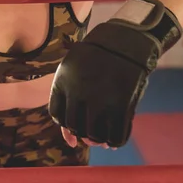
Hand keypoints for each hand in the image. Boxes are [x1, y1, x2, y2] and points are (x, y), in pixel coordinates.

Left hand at [49, 0, 181, 147]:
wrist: (124, 41)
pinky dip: (115, 142)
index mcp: (62, 82)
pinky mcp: (121, 106)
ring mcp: (99, 102)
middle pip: (75, 127)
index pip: (57, 115)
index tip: (76, 122)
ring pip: (93, 135)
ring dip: (99, 138)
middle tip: (93, 130)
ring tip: (104, 134)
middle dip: (83, 132)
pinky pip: (116, 136)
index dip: (65, 123)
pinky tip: (116, 138)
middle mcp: (77, 94)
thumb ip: (68, 101)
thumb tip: (69, 141)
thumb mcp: (72, 70)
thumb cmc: (96, 58)